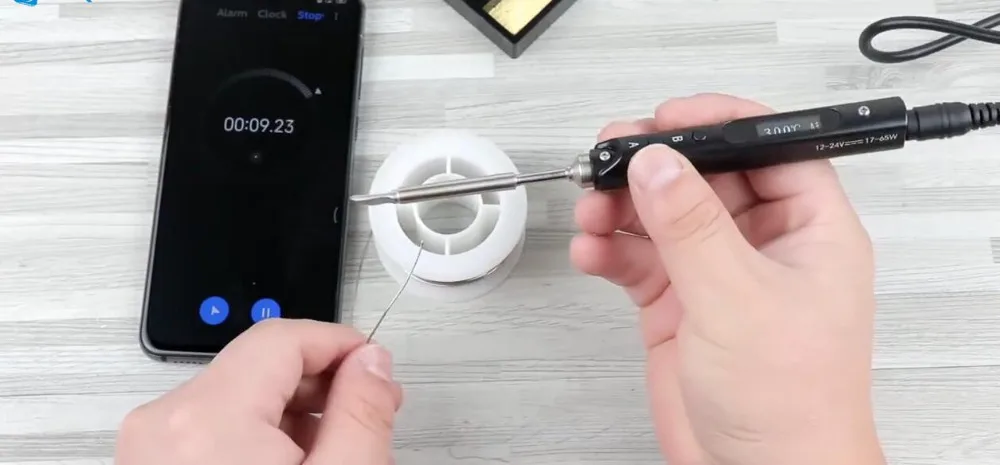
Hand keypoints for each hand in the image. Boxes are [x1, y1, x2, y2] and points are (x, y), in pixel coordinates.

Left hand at [115, 319, 401, 464]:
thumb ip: (362, 413)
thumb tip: (373, 363)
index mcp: (208, 418)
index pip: (283, 337)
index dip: (340, 342)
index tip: (374, 363)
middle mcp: (163, 423)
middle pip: (258, 363)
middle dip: (320, 380)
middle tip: (366, 408)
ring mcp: (146, 447)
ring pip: (236, 395)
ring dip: (290, 410)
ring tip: (331, 448)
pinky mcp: (146, 464)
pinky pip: (209, 426)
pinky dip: (255, 435)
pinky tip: (291, 462)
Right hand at [572, 93, 883, 464]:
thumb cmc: (790, 406)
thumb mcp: (737, 298)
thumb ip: (691, 225)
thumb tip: (658, 164)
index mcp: (808, 231)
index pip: (769, 150)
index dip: (720, 125)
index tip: (668, 119)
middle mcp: (763, 247)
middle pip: (705, 178)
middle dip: (654, 166)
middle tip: (611, 155)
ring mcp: (718, 275)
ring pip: (663, 216)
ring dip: (623, 208)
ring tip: (592, 209)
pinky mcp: (679, 304)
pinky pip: (638, 259)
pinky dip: (610, 252)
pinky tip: (592, 252)